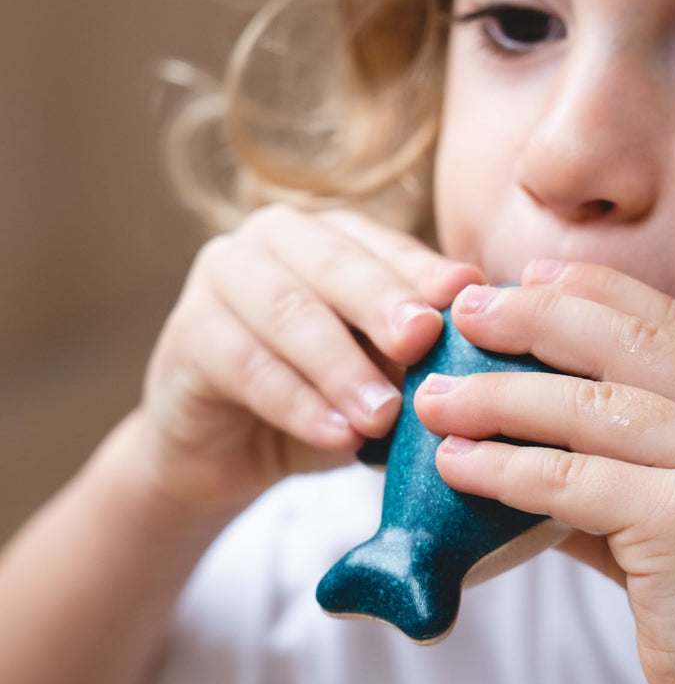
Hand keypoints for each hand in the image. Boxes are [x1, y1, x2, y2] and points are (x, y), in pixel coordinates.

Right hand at [133, 204, 481, 516]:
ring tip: (382, 414)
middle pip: (333, 264)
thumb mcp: (374, 368)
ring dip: (339, 366)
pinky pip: (244, 364)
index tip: (464, 299)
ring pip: (287, 311)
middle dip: (381, 303)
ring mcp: (221, 277)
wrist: (228, 449)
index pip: (383, 244)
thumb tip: (477, 327)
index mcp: (329, 234)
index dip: (422, 271)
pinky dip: (296, 403)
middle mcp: (272, 240)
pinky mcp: (187, 332)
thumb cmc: (319, 394)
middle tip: (420, 342)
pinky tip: (336, 437)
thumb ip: (412, 345)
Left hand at [415, 262, 674, 683]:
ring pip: (586, 408)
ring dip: (496, 399)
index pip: (666, 320)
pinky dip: (503, 470)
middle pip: (622, 342)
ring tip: (435, 398)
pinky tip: (456, 464)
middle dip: (533, 319)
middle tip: (468, 313)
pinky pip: (571, 481)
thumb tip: (522, 445)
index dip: (593, 290)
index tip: (529, 277)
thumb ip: (618, 465)